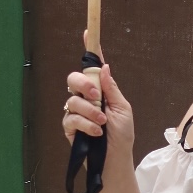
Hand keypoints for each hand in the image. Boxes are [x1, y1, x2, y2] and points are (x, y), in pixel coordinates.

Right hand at [62, 50, 134, 171]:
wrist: (115, 159)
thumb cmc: (122, 135)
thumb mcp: (122, 109)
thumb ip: (111, 89)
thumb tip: (103, 67)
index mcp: (101, 90)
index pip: (93, 68)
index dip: (90, 50)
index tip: (88, 33)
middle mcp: (86, 98)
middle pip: (74, 79)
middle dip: (83, 84)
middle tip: (95, 94)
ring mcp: (76, 112)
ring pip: (73, 100)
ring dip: (89, 111)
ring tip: (102, 123)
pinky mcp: (70, 127)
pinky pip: (70, 118)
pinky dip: (85, 124)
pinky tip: (95, 132)